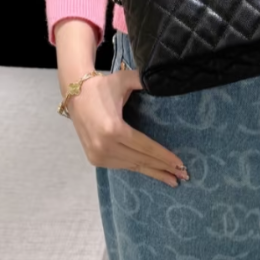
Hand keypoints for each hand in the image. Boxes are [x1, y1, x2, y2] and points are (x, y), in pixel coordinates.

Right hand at [63, 66, 188, 187]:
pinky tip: (152, 172)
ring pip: (132, 166)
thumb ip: (143, 80)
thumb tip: (164, 80)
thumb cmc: (102, 86)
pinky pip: (122, 166)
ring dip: (153, 172)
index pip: (145, 146)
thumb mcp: (124, 80)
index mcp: (113, 129)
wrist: (74, 95)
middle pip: (141, 160)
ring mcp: (98, 155)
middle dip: (164, 168)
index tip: (181, 163)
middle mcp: (104, 145)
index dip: (164, 156)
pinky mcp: (95, 159)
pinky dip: (138, 168)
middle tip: (184, 175)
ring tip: (172, 179)